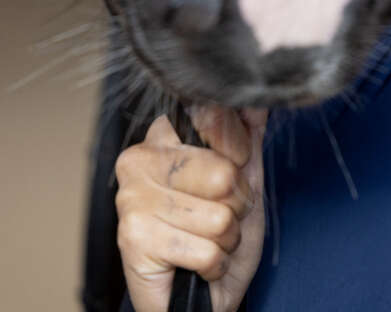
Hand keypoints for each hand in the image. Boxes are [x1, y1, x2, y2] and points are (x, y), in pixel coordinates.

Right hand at [115, 103, 267, 311]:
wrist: (198, 298)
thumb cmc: (217, 236)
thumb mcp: (242, 179)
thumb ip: (248, 135)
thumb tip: (258, 99)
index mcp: (162, 136)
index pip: (213, 117)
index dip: (238, 153)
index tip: (233, 171)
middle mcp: (139, 159)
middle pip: (222, 173)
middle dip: (236, 204)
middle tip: (221, 218)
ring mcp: (133, 199)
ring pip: (218, 217)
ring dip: (226, 240)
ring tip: (209, 243)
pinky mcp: (134, 240)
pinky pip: (207, 252)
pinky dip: (214, 266)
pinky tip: (197, 266)